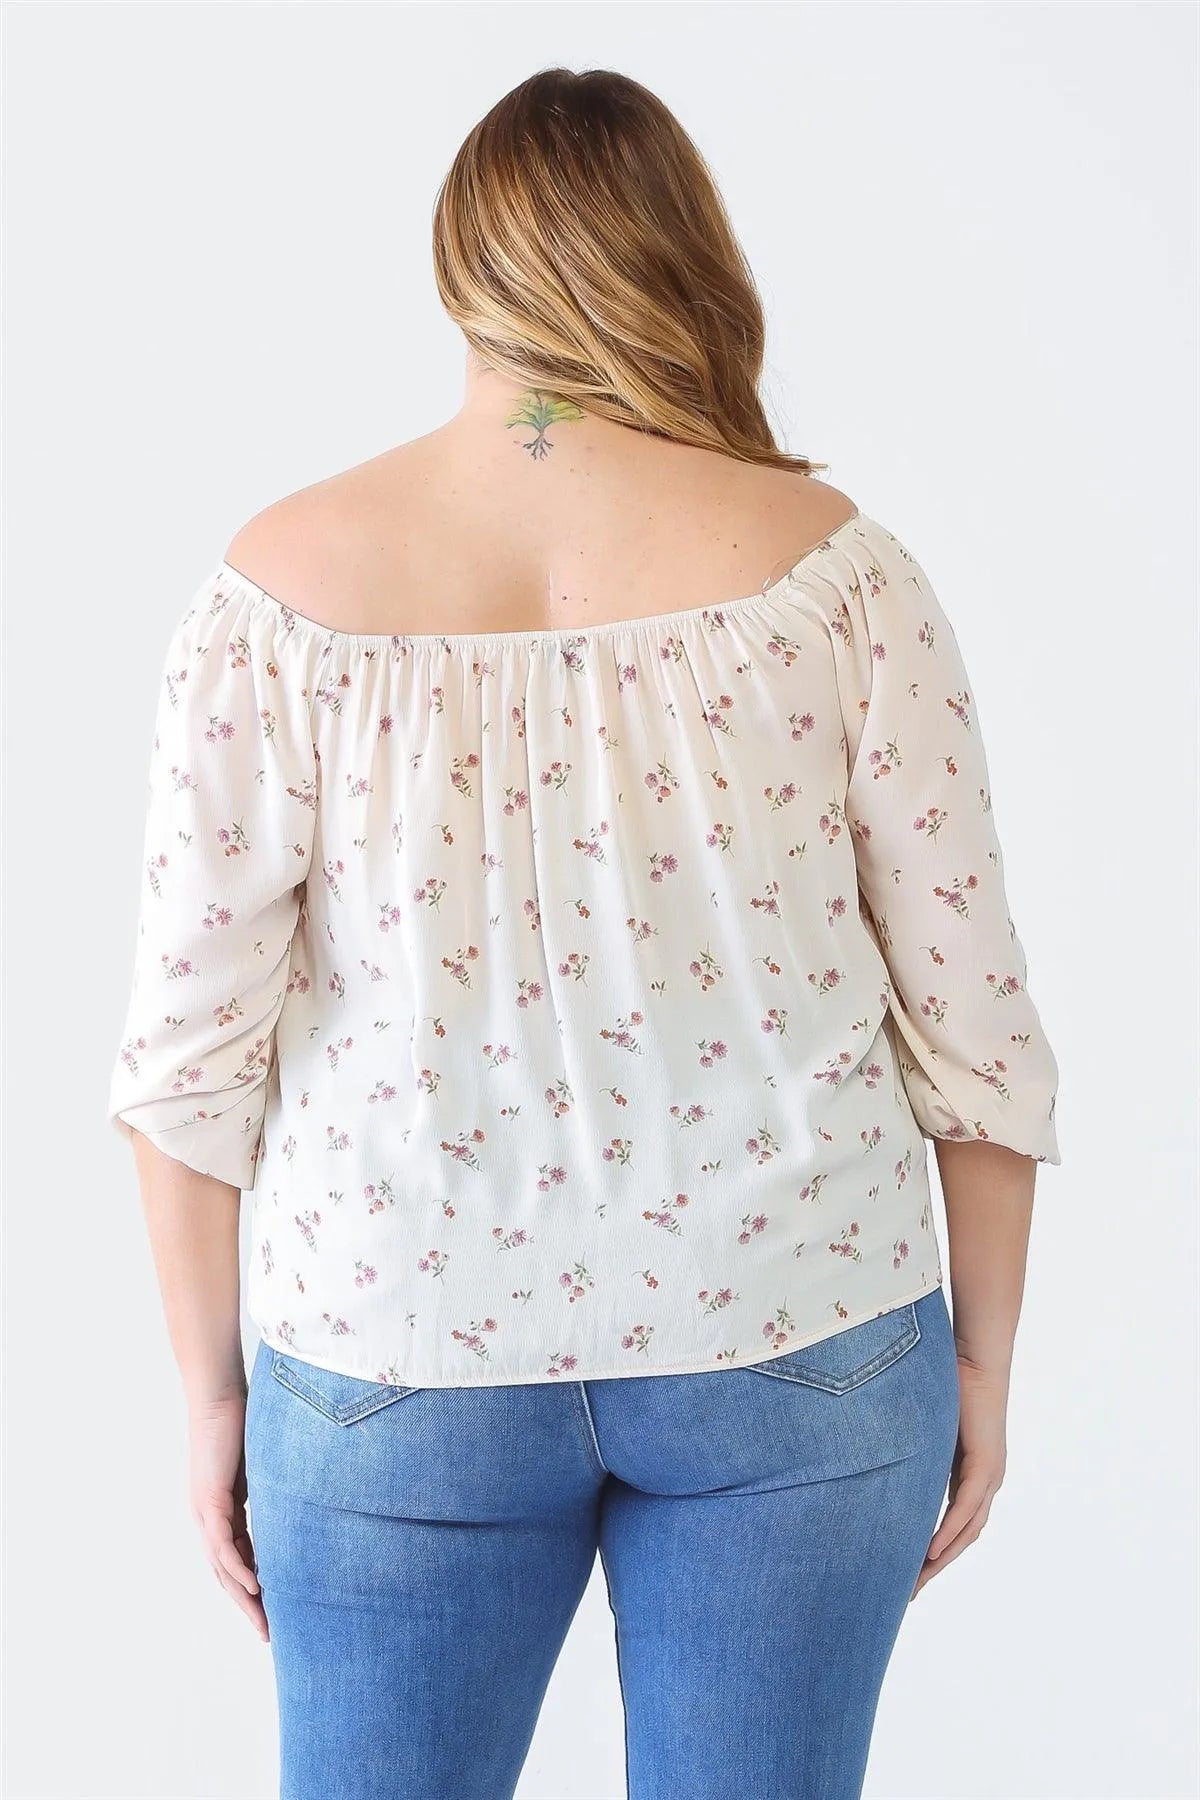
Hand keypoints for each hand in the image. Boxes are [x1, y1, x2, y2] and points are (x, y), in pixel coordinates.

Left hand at [188, 1392, 268, 1641]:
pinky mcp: (209, 1502)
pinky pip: (223, 1546)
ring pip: (223, 1567)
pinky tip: (255, 1586)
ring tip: (262, 1621)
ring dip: (243, 1597)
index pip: (238, 1560)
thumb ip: (276, 1490)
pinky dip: (238, 1569)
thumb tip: (305, 1501)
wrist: (218, 1397)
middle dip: (248, 1606)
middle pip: (226, 1575)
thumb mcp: (264, 1467)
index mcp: (222, 1512)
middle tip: (267, 1634)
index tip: (274, 1610)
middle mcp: (209, 1519)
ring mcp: (205, 1513)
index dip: (254, 1588)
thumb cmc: (242, 1422)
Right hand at [911, 1352, 1008, 1597]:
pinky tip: (931, 1551)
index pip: (954, 1526)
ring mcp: (989, 1477)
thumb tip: (876, 1460)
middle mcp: (984, 1483)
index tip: (908, 1576)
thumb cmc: (949, 1385)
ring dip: (943, 1559)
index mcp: (970, 1477)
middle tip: (908, 1594)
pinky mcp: (986, 1466)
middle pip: (962, 1539)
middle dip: (935, 1568)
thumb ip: (911, 1451)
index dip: (933, 1554)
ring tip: (916, 1581)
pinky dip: (949, 1532)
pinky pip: (966, 1508)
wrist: (975, 1359)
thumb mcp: (925, 1430)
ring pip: (967, 1531)